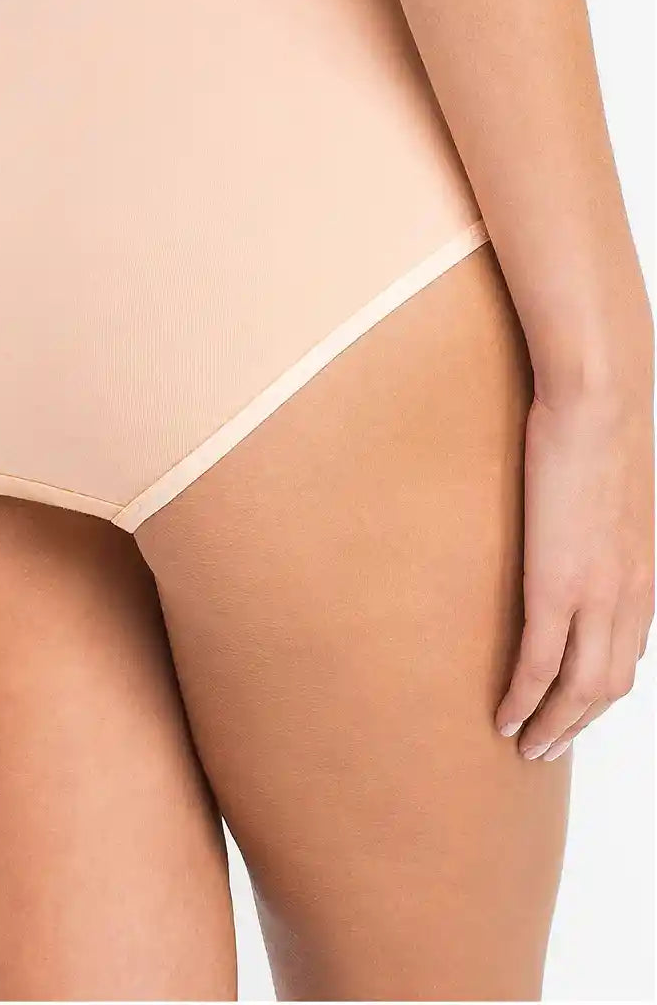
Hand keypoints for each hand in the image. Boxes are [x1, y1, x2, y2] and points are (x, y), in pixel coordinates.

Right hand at [496, 388, 653, 760]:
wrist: (599, 401)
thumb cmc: (602, 429)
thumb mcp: (619, 493)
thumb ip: (608, 527)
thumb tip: (583, 532)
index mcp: (643, 577)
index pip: (625, 658)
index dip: (597, 695)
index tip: (571, 712)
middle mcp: (629, 597)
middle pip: (607, 688)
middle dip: (575, 725)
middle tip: (544, 747)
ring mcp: (595, 594)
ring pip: (579, 690)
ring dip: (552, 726)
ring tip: (522, 744)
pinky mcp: (556, 582)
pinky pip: (539, 662)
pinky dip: (523, 698)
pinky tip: (505, 714)